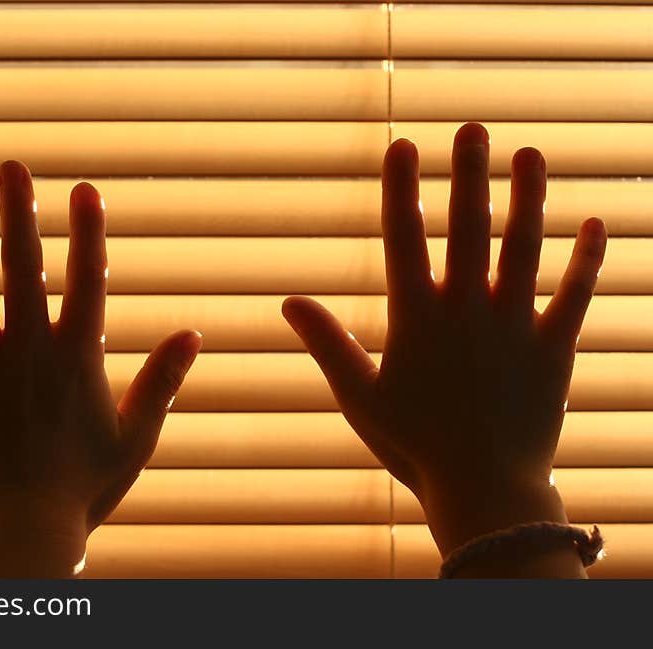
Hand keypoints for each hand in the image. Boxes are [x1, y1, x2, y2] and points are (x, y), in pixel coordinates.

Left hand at [0, 161, 202, 576]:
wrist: (26, 535)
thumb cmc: (88, 488)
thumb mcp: (137, 435)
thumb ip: (162, 381)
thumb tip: (193, 333)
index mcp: (77, 358)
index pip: (89, 280)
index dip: (88, 232)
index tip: (84, 189)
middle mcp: (28, 353)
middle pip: (23, 270)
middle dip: (19, 214)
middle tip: (10, 166)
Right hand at [282, 123, 606, 574]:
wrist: (483, 489)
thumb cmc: (413, 445)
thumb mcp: (359, 395)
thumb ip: (326, 343)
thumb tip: (288, 300)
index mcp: (417, 319)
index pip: (405, 239)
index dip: (402, 189)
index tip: (404, 147)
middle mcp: (467, 311)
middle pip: (467, 229)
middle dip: (468, 175)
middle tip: (472, 128)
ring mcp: (514, 326)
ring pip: (524, 249)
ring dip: (528, 199)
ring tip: (530, 154)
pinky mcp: (552, 348)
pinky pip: (574, 295)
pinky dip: (586, 258)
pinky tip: (594, 220)